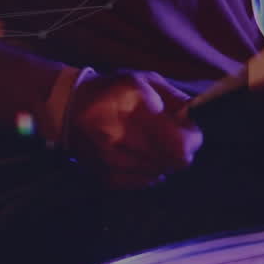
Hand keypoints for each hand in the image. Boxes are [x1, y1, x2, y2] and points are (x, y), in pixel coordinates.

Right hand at [65, 70, 203, 189]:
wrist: (68, 108)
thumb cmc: (113, 91)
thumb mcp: (145, 82)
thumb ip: (174, 99)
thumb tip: (195, 116)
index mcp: (133, 110)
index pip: (179, 143)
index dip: (192, 139)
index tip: (191, 132)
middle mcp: (121, 139)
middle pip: (174, 161)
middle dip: (181, 149)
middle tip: (174, 137)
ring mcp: (112, 162)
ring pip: (160, 172)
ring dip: (164, 160)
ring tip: (152, 142)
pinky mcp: (105, 177)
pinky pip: (143, 182)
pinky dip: (148, 171)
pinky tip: (140, 155)